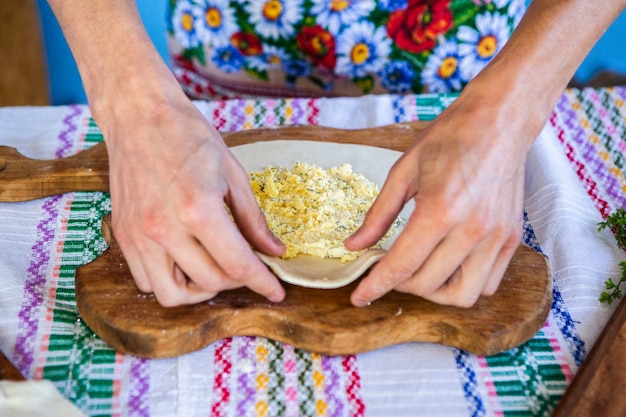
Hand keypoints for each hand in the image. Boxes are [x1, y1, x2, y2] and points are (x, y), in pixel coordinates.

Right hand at [102, 97, 285, 306]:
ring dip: (200, 290)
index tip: (276, 292)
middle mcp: (164, 228)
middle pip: (209, 283)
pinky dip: (170, 281)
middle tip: (246, 266)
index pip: (236, 264)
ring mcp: (139, 235)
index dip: (262, 283)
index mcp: (198, 209)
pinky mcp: (123, 236)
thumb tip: (274, 250)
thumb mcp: (232, 173)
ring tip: (215, 269)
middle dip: (236, 281)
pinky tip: (186, 262)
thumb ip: (253, 219)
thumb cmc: (188, 136)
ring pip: (171, 295)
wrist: (139, 116)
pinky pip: (146, 280)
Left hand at [345, 87, 534, 307]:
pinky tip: (447, 264)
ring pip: (463, 295)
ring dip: (434, 292)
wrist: (499, 121)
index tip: (359, 297)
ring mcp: (496, 238)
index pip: (402, 266)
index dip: (375, 286)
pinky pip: (488, 284)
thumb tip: (354, 245)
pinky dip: (464, 284)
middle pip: (428, 285)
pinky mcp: (511, 239)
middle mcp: (472, 230)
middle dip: (400, 284)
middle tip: (390, 268)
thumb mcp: (404, 171)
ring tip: (420, 271)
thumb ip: (378, 214)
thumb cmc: (450, 138)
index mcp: (440, 210)